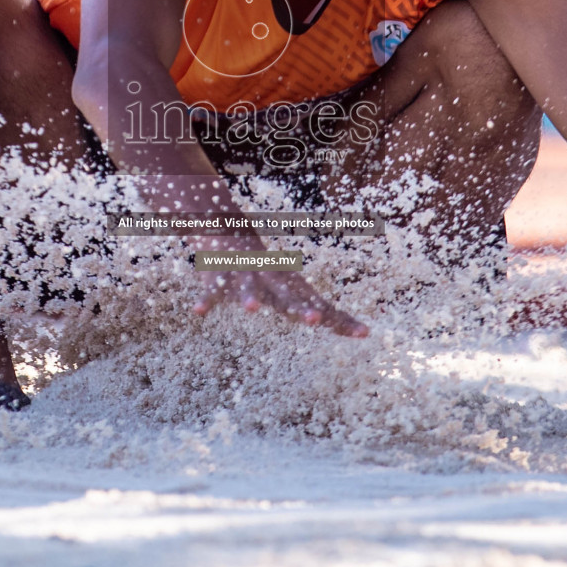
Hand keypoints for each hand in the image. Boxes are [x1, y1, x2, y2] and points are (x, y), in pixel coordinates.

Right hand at [192, 269, 368, 337]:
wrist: (230, 232)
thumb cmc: (269, 272)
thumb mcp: (294, 290)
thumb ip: (323, 310)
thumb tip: (367, 332)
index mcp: (292, 287)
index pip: (321, 306)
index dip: (339, 320)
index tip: (363, 333)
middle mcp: (273, 281)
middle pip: (289, 296)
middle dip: (300, 308)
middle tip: (314, 319)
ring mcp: (246, 277)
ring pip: (248, 289)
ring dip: (248, 298)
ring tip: (250, 309)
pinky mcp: (220, 278)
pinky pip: (212, 292)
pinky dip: (206, 301)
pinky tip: (198, 312)